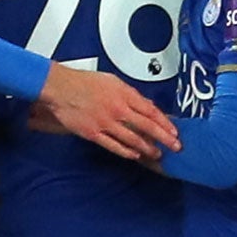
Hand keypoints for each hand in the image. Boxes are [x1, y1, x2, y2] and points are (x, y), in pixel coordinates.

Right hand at [35, 63, 181, 161]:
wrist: (61, 88)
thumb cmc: (84, 83)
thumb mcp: (113, 81)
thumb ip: (131, 94)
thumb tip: (146, 105)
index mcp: (123, 95)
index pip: (151, 111)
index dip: (165, 123)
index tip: (174, 131)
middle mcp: (117, 109)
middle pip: (146, 126)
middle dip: (163, 138)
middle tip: (175, 146)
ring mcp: (105, 123)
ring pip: (132, 139)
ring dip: (147, 148)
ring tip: (156, 154)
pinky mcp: (93, 134)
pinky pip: (113, 146)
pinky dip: (126, 152)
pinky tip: (134, 155)